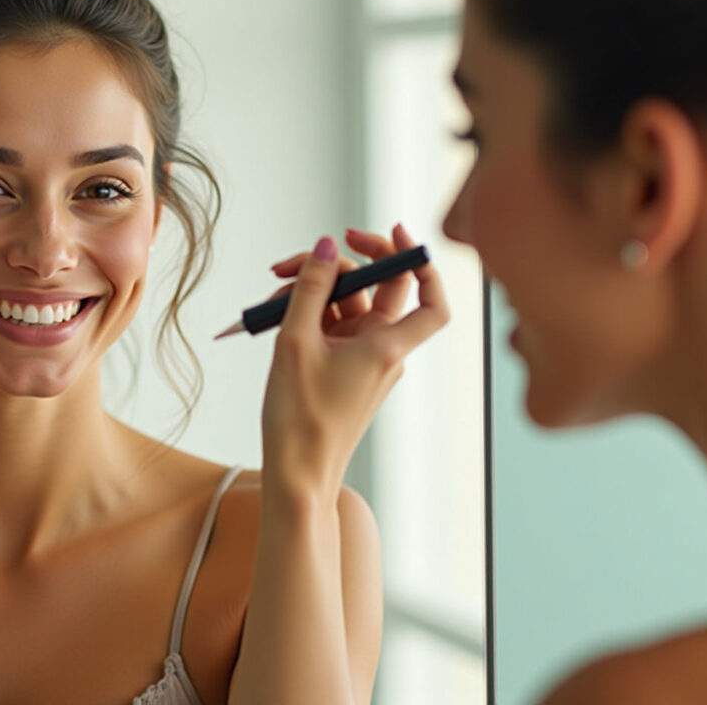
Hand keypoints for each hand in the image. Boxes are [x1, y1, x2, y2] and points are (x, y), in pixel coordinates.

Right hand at [260, 224, 448, 498]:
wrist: (297, 473)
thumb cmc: (300, 418)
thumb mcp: (296, 341)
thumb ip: (312, 288)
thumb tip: (327, 246)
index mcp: (387, 346)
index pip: (431, 300)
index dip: (421, 262)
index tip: (393, 234)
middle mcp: (384, 349)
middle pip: (381, 289)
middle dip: (343, 265)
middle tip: (308, 255)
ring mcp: (365, 358)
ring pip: (350, 304)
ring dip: (315, 290)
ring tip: (274, 294)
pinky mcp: (345, 366)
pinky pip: (335, 325)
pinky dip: (310, 312)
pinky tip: (277, 314)